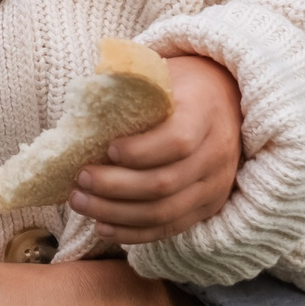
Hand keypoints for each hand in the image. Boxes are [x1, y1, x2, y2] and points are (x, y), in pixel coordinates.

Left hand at [69, 52, 241, 245]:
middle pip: (164, 183)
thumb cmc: (178, 85)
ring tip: (80, 202)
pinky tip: (102, 225)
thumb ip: (128, 85)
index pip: (177, 142)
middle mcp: (216, 152)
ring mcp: (215, 185)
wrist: (225, 100)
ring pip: (164, 212)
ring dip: (116, 213)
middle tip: (80, 179)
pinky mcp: (207, 207)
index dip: (139, 151)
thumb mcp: (159, 73)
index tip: (107, 148)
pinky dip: (133, 232)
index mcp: (205, 112)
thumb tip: (83, 100)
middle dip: (114, 186)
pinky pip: (169, 229)